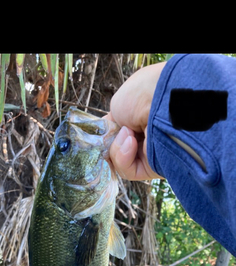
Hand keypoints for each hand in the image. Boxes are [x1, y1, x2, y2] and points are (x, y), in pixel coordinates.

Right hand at [105, 62, 165, 180]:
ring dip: (117, 149)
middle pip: (116, 150)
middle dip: (110, 144)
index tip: (100, 133)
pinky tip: (131, 142)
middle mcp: (146, 134)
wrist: (165, 102)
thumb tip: (110, 141)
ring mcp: (150, 151)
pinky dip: (123, 158)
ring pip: (119, 162)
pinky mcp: (153, 168)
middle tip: (112, 134)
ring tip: (128, 134)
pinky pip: (128, 171)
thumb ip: (110, 127)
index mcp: (139, 115)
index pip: (116, 133)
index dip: (105, 136)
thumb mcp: (117, 105)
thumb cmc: (143, 95)